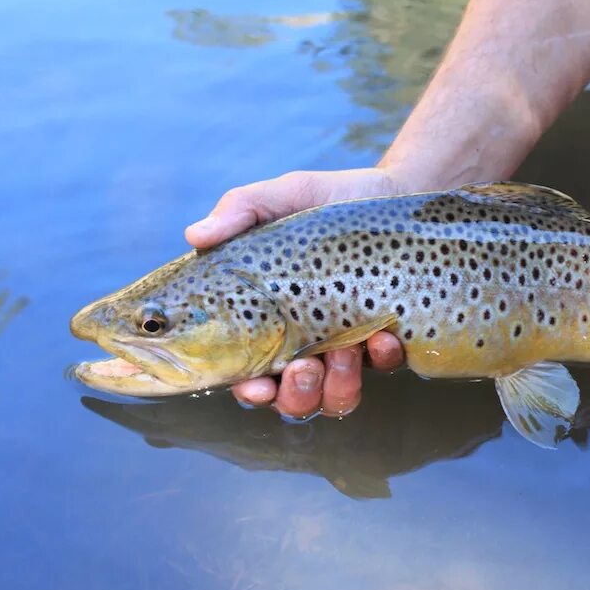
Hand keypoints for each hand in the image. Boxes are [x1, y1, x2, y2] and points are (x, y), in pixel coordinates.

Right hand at [185, 167, 408, 417]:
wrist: (394, 190)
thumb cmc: (328, 200)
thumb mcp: (284, 197)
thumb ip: (241, 211)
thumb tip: (194, 235)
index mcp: (268, 319)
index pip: (248, 372)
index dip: (249, 390)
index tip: (254, 385)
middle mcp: (306, 342)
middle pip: (292, 399)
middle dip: (295, 396)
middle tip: (302, 368)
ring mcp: (349, 344)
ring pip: (336, 397)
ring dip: (337, 386)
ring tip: (343, 351)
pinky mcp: (387, 337)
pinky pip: (385, 367)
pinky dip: (382, 358)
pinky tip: (382, 336)